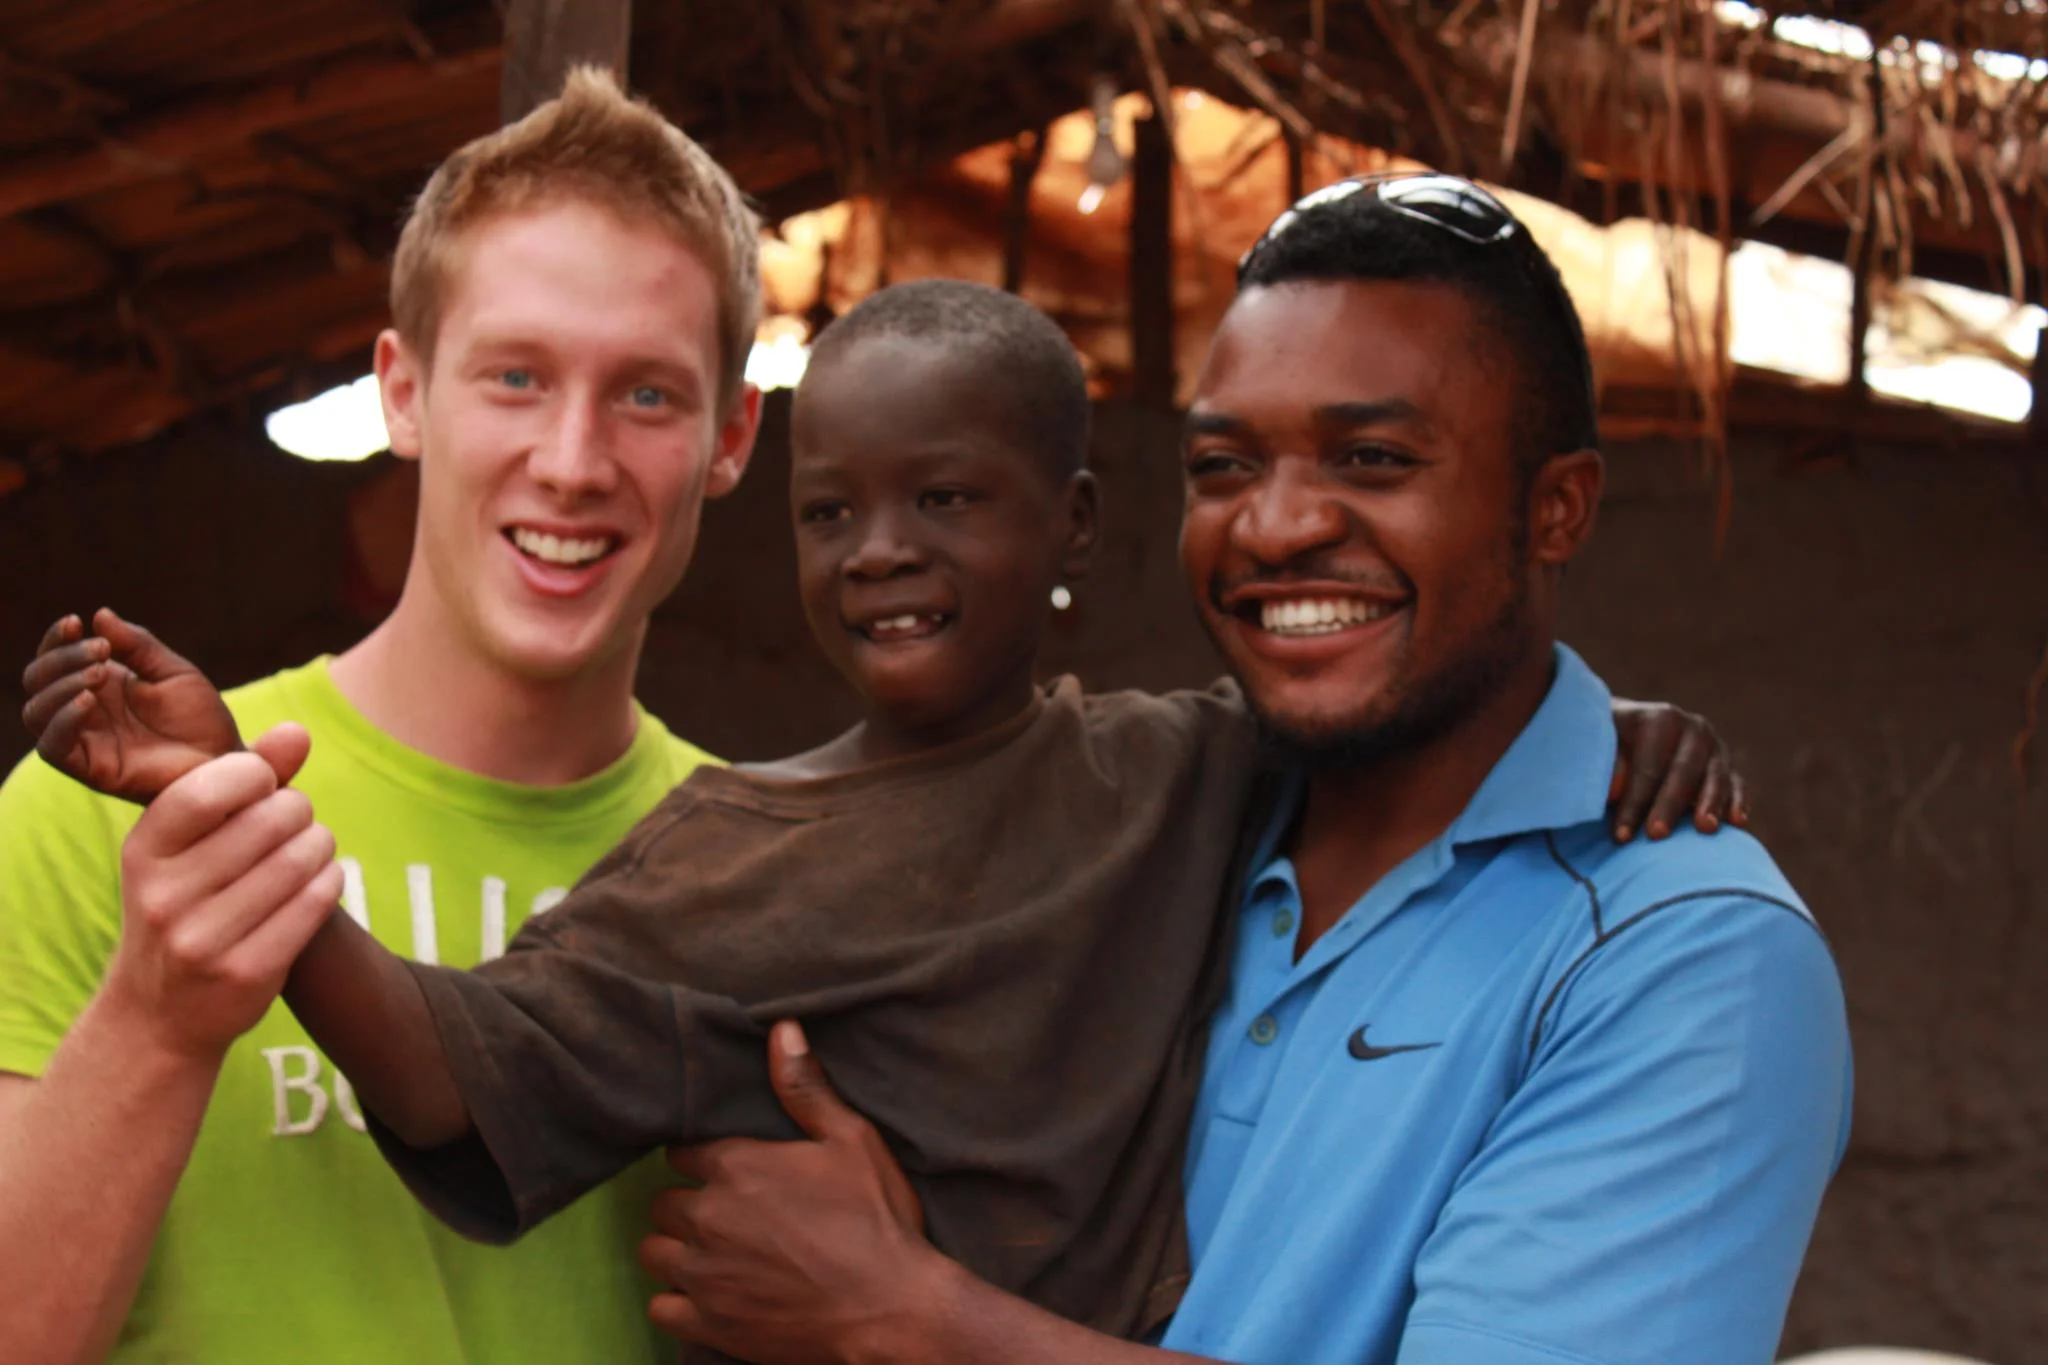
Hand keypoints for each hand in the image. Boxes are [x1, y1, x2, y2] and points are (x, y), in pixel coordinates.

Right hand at [21, 609, 243, 804]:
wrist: (223, 761)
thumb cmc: (201, 719)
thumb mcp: (173, 671)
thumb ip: (138, 645)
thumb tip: (100, 615)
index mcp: (100, 685)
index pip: (54, 659)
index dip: (56, 639)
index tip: (75, 622)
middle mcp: (84, 712)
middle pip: (38, 680)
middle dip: (62, 658)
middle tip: (101, 652)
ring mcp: (84, 740)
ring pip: (37, 711)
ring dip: (61, 685)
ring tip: (99, 673)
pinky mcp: (89, 768)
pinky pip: (52, 747)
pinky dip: (63, 720)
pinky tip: (88, 701)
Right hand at [107, 725, 344, 1060]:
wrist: (159, 1015)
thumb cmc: (185, 905)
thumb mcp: (189, 844)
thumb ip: (242, 781)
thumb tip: (297, 731)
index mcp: (143, 852)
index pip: (211, 788)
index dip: (258, 776)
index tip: (265, 787)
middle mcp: (165, 896)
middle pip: (271, 819)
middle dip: (299, 812)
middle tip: (295, 824)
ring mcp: (203, 939)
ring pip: (301, 859)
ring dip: (321, 846)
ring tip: (310, 851)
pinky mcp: (247, 972)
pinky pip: (316, 902)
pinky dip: (330, 881)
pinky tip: (320, 882)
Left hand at [642, 1021, 934, 1364]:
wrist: (892, 1310)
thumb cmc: (877, 1221)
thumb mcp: (852, 1140)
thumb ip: (806, 1088)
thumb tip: (781, 1029)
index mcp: (736, 1166)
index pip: (681, 1151)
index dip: (701, 1159)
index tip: (724, 1170)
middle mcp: (707, 1216)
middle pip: (663, 1202)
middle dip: (688, 1203)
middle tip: (724, 1213)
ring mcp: (703, 1274)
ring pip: (653, 1252)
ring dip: (676, 1249)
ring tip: (710, 1253)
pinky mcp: (708, 1324)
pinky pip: (660, 1308)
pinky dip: (677, 1302)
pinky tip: (706, 1296)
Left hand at [1608, 699, 1749, 841]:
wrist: (1631, 731)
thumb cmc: (1608, 747)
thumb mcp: (1599, 749)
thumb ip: (1603, 768)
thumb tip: (1608, 792)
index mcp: (1658, 718)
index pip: (1647, 765)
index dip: (1634, 801)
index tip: (1620, 835)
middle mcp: (1692, 728)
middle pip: (1682, 770)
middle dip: (1668, 804)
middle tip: (1655, 835)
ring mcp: (1714, 747)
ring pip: (1715, 777)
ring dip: (1710, 804)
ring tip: (1704, 829)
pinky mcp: (1726, 767)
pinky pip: (1736, 784)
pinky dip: (1737, 802)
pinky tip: (1737, 821)